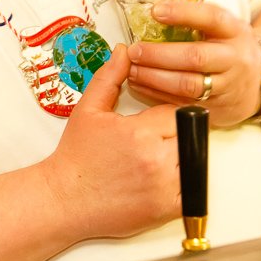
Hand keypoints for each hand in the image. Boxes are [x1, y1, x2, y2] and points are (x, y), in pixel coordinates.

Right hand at [42, 45, 180, 239]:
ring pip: (195, 162)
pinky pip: (194, 191)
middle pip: (191, 136)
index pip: (178, 112)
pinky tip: (158, 183)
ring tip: (155, 163)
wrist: (64, 200)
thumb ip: (110, 78)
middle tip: (153, 143)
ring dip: (182, 159)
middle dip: (176, 136)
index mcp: (140, 132)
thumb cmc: (76, 157)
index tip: (151, 123)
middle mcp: (158, 159)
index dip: (166, 116)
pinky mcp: (168, 209)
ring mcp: (165, 187)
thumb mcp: (88, 110)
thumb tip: (124, 51)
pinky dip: (184, 186)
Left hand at [125, 0, 260, 126]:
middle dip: (160, 54)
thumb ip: (197, 20)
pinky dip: (157, 94)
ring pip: (188, 85)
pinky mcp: (217, 109)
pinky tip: (139, 84)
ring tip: (132, 69)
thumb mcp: (225, 28)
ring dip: (154, 77)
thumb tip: (154, 11)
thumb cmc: (231, 49)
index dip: (183, 14)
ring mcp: (228, 87)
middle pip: (196, 57)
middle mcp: (234, 59)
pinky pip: (183, 103)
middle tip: (134, 50)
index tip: (155, 11)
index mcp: (235, 32)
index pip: (212, 18)